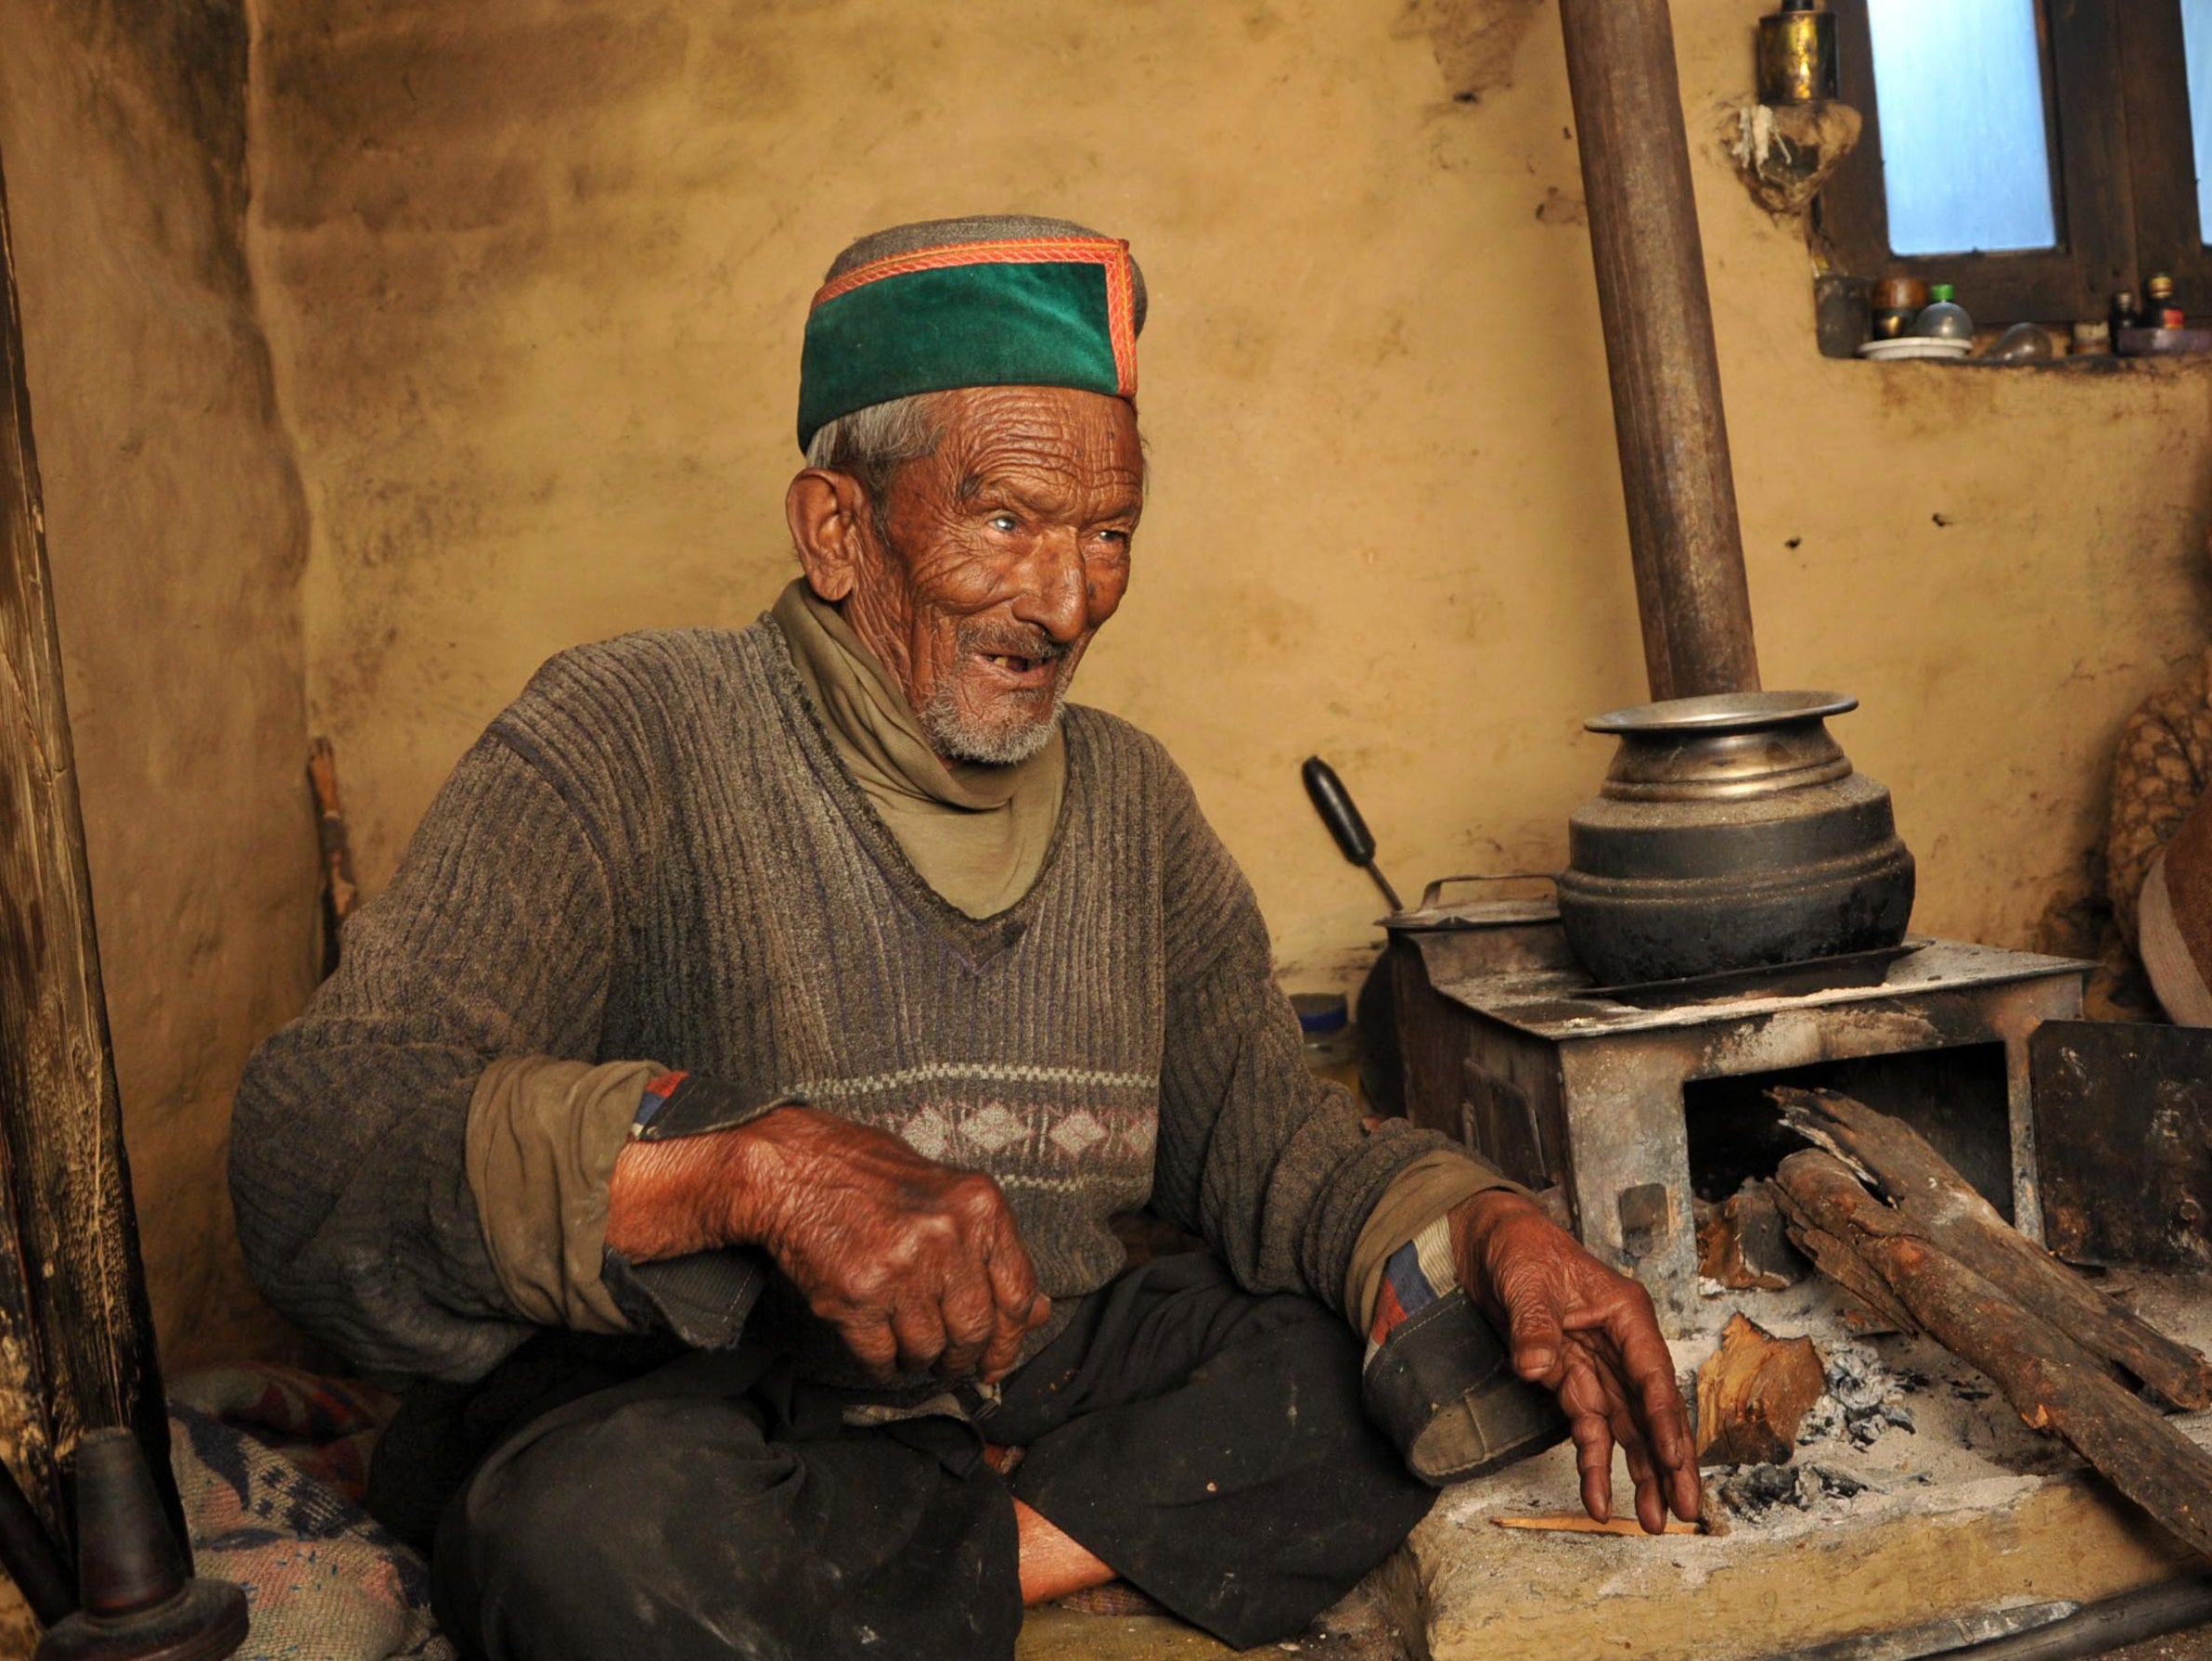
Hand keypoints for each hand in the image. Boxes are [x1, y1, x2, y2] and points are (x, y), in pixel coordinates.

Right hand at [615, 1105, 1049, 1380]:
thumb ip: (992, 1252)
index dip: (1011, 1340)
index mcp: (981, 1208)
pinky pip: (881, 1358)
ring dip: (918, 1360)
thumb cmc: (873, 1179)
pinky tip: (877, 1348)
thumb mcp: (949, 1197)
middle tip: (949, 1363)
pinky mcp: (855, 1298)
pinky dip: (882, 1365)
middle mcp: (947, 1238)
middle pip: (974, 1331)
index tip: (998, 1361)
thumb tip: (1036, 1312)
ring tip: (905, 1342)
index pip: (1017, 1295)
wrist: (793, 1169)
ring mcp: (901, 1269)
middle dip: (962, 1359)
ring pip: (928, 1350)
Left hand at [1450, 1190, 1699, 1532]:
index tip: (1674, 1463)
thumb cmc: (1521, 1249)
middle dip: (1670, 1464)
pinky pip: (1589, 1429)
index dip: (1665, 1423)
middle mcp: (1622, 1346)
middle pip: (1652, 1412)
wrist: (1491, 1243)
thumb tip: (1536, 1367)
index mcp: (1626, 1315)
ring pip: (1628, 1430)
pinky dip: (1593, 1463)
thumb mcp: (1526, 1280)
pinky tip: (1598, 1499)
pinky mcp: (1572, 1381)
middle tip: (1685, 1512)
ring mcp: (1599, 1367)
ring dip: (1641, 1475)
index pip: (1653, 1376)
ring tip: (1653, 1522)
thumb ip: (1534, 1325)